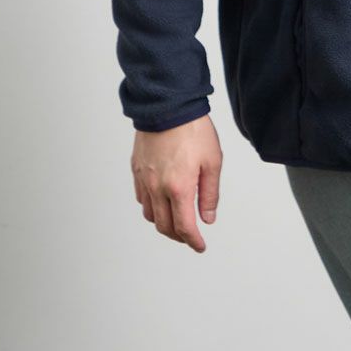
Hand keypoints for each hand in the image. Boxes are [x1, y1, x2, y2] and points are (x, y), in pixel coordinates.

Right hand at [130, 114, 222, 252]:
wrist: (168, 105)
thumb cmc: (193, 129)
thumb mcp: (213, 161)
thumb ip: (209, 193)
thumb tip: (207, 218)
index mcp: (178, 188)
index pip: (184, 227)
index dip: (193, 241)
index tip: (199, 246)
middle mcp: (158, 188)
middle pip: (164, 226)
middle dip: (179, 236)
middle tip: (190, 235)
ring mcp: (144, 179)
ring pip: (150, 215)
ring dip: (163, 223)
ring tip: (176, 220)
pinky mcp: (137, 169)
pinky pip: (141, 198)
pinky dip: (151, 207)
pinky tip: (160, 201)